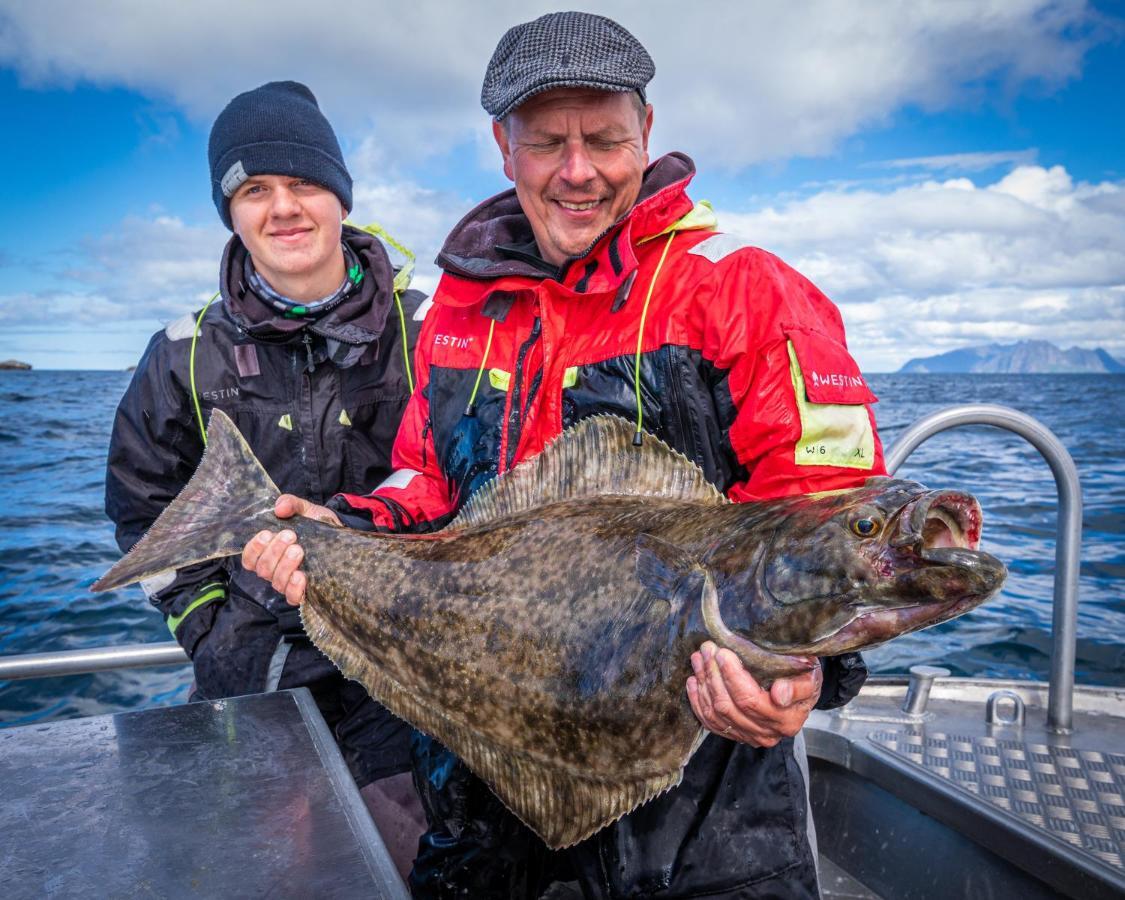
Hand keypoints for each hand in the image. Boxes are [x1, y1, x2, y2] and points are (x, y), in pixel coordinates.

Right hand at [240, 495, 340, 605]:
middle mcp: (276, 569)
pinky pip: (293, 597)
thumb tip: (279, 508)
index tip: (267, 534)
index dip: (253, 549)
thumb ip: (290, 504)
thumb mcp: (304, 509)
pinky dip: (295, 588)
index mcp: (270, 551)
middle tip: (290, 535)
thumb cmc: (316, 523)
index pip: (250, 559)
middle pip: (263, 569)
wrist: (341, 533)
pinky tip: (302, 575)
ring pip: (276, 582)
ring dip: (285, 565)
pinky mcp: (306, 591)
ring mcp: (290, 581)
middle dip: (274, 551)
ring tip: (298, 550)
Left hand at [686, 641, 821, 746]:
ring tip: (698, 659)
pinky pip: (710, 723)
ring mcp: (749, 736)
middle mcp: (767, 733)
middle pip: (729, 706)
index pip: (750, 700)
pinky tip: (694, 681)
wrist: (801, 690)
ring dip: (703, 684)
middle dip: (713, 675)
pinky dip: (698, 702)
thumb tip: (780, 694)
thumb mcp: (809, 676)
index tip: (723, 653)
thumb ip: (798, 686)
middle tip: (707, 649)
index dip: (732, 677)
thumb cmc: (803, 677)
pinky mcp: (736, 734)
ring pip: (716, 713)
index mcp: (786, 720)